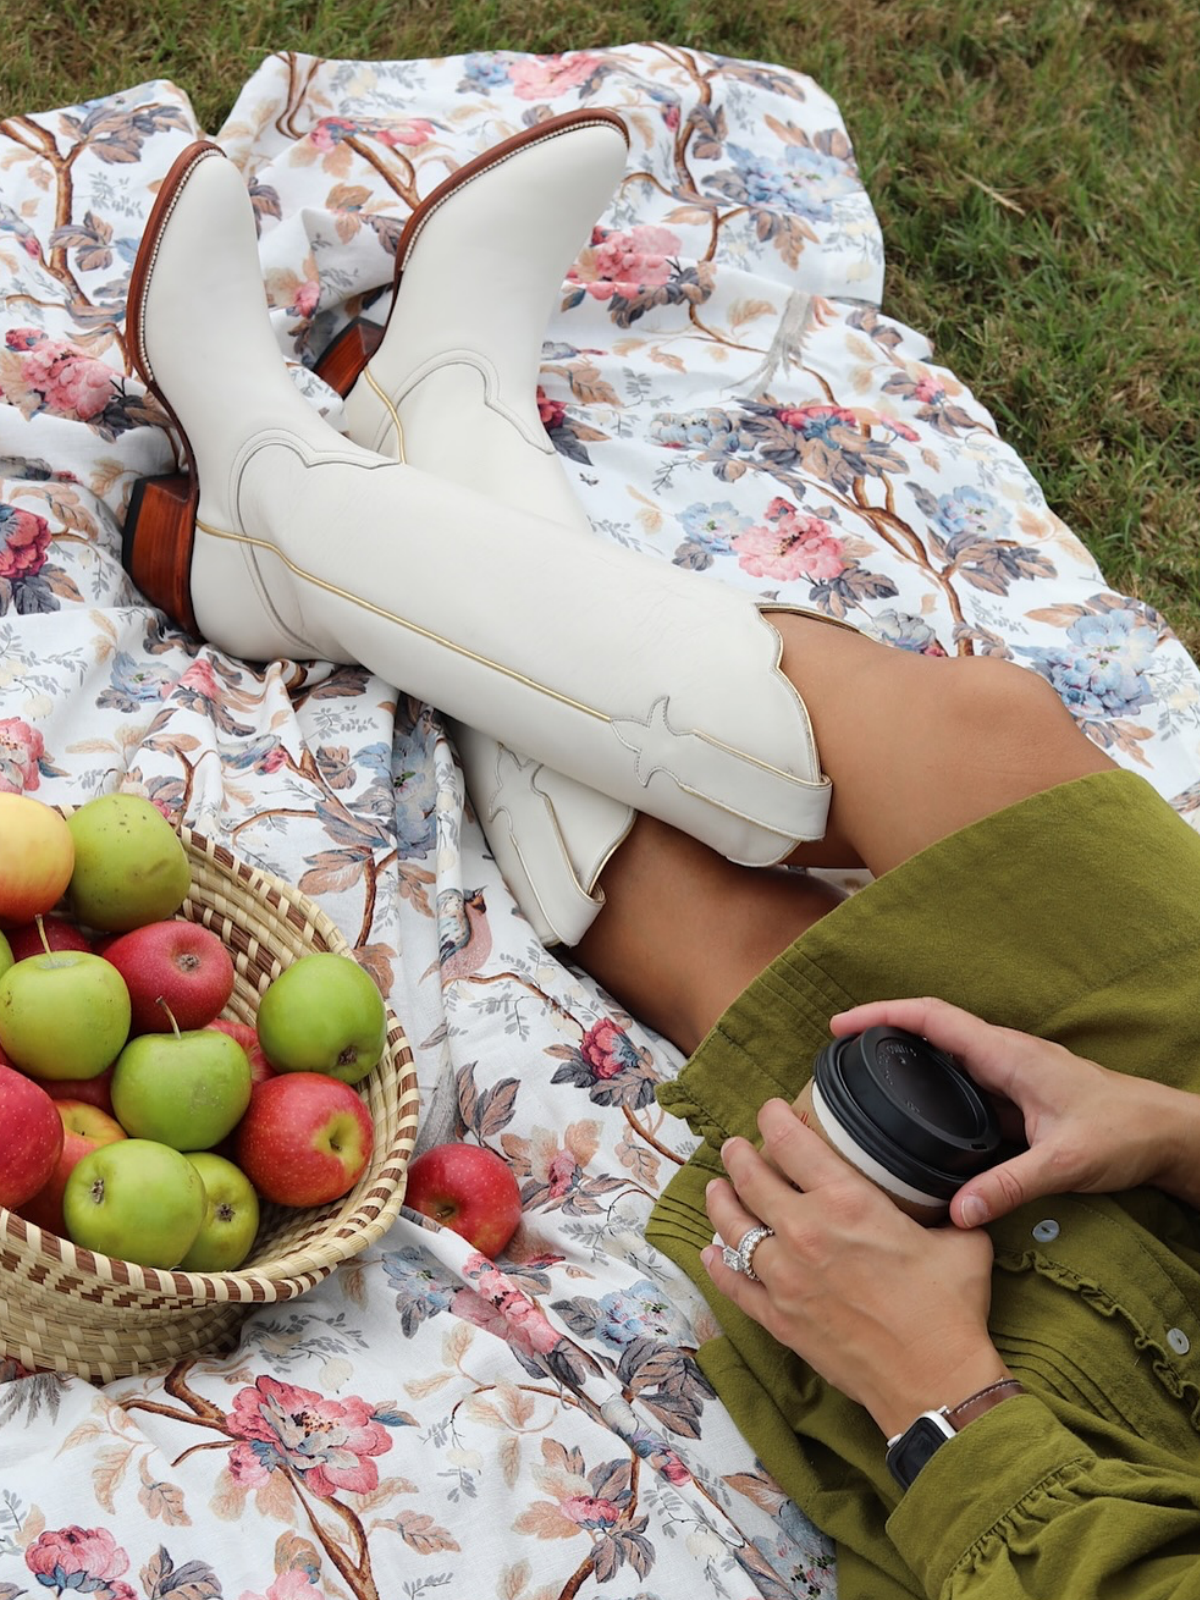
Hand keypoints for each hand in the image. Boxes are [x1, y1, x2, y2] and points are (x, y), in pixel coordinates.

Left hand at [703, 1098, 1003, 1437]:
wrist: (934, 1381)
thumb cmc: (949, 1311)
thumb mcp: (958, 1241)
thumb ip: (941, 1212)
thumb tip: (950, 1201)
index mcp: (847, 1202)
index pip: (793, 1142)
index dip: (774, 1119)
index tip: (770, 1111)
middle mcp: (806, 1232)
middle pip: (751, 1179)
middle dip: (739, 1156)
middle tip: (736, 1147)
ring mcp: (785, 1277)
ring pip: (732, 1228)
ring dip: (720, 1203)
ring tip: (717, 1189)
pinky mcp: (779, 1318)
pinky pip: (734, 1284)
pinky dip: (717, 1265)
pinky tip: (709, 1252)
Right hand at [830, 997, 1199, 1225]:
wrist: (1167, 1134)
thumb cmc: (1125, 1132)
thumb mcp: (1065, 1163)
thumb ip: (1010, 1186)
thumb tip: (958, 1213)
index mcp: (1006, 1055)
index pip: (931, 1019)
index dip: (882, 1015)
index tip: (840, 1026)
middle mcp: (1003, 1057)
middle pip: (929, 1032)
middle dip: (880, 1034)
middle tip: (835, 1055)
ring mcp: (1009, 1077)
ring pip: (945, 1060)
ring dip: (905, 1062)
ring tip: (860, 1083)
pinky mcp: (1016, 1100)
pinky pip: (962, 1088)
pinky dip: (931, 1094)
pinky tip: (914, 1120)